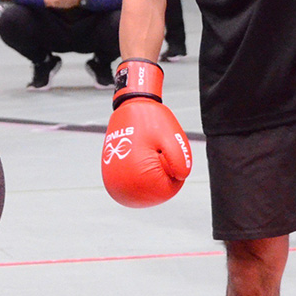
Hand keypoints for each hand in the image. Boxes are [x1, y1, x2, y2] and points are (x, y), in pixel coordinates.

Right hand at [101, 59, 191, 206]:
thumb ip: (180, 159)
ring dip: (153, 174)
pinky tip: (150, 157)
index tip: (171, 154)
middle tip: (161, 151)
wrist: (132, 105)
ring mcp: (114, 175)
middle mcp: (120, 179)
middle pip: (153, 190)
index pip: (166, 190)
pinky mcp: (114, 168)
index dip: (176, 174)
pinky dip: (142, 173)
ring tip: (154, 151)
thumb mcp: (172, 138)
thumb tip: (181, 177)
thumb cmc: (153, 120)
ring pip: (141, 186)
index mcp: (137, 174)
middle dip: (164, 175)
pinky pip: (131, 179)